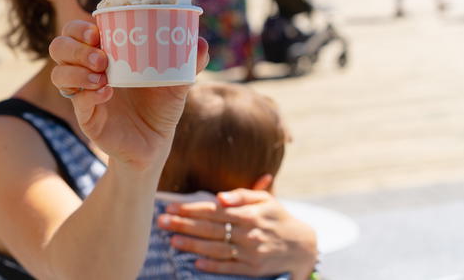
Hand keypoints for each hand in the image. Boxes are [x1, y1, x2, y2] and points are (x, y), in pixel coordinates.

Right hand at [49, 20, 208, 170]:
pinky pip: (75, 99)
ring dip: (76, 69)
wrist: (156, 143)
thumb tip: (201, 43)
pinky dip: (87, 93)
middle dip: (74, 46)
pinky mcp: (86, 115)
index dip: (80, 27)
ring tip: (102, 75)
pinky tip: (106, 93)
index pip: (78, 31)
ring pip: (59, 73)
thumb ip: (189, 62)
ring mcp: (84, 93)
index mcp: (105, 53)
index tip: (97, 30)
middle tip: (100, 55)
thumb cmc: (161, 106)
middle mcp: (88, 70)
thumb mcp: (177, 82)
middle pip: (59, 47)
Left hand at [157, 189, 317, 279]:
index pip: (213, 210)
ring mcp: (250, 252)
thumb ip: (242, 194)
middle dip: (184, 224)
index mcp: (249, 213)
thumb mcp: (265, 199)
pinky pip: (228, 267)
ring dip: (192, 245)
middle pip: (210, 228)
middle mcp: (248, 233)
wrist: (302, 246)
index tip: (171, 206)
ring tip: (172, 240)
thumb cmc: (277, 216)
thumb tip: (220, 196)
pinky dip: (211, 266)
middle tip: (161, 221)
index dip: (191, 208)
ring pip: (216, 249)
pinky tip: (194, 262)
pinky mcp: (252, 269)